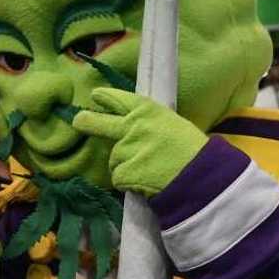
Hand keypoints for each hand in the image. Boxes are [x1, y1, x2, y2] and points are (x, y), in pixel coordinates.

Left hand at [72, 88, 207, 195]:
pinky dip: (128, 182)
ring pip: (114, 159)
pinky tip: (145, 181)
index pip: (120, 100)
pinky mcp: (124, 172)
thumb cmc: (192, 150)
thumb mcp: (172, 124)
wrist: (200, 176)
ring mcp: (127, 150)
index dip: (106, 97)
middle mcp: (133, 127)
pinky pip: (118, 178)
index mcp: (147, 111)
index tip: (96, 95)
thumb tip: (131, 127)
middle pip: (99, 123)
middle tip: (78, 121)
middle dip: (87, 122)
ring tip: (148, 169)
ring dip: (124, 165)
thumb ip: (148, 123)